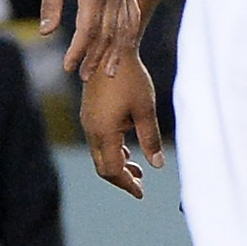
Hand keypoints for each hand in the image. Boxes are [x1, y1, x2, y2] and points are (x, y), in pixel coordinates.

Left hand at [38, 0, 141, 78]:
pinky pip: (133, 20)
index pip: (89, 28)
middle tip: (83, 75)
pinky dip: (129, 38)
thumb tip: (45, 32)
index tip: (68, 66)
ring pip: (123, 30)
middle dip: (95, 57)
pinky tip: (122, 53)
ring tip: (105, 73)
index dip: (79, 49)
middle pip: (108, 34)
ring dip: (114, 53)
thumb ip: (50, 6)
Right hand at [81, 52, 162, 198]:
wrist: (110, 52)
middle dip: (121, 179)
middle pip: (103, 166)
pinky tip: (128, 151)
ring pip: (100, 154)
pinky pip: (99, 141)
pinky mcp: (90, 115)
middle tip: (140, 186)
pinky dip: (113, 150)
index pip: (112, 170)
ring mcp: (88, 123)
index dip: (126, 184)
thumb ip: (150, 139)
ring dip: (118, 164)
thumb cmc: (131, 80)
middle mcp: (91, 131)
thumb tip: (158, 165)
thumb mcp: (145, 110)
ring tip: (138, 171)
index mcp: (104, 132)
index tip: (141, 193)